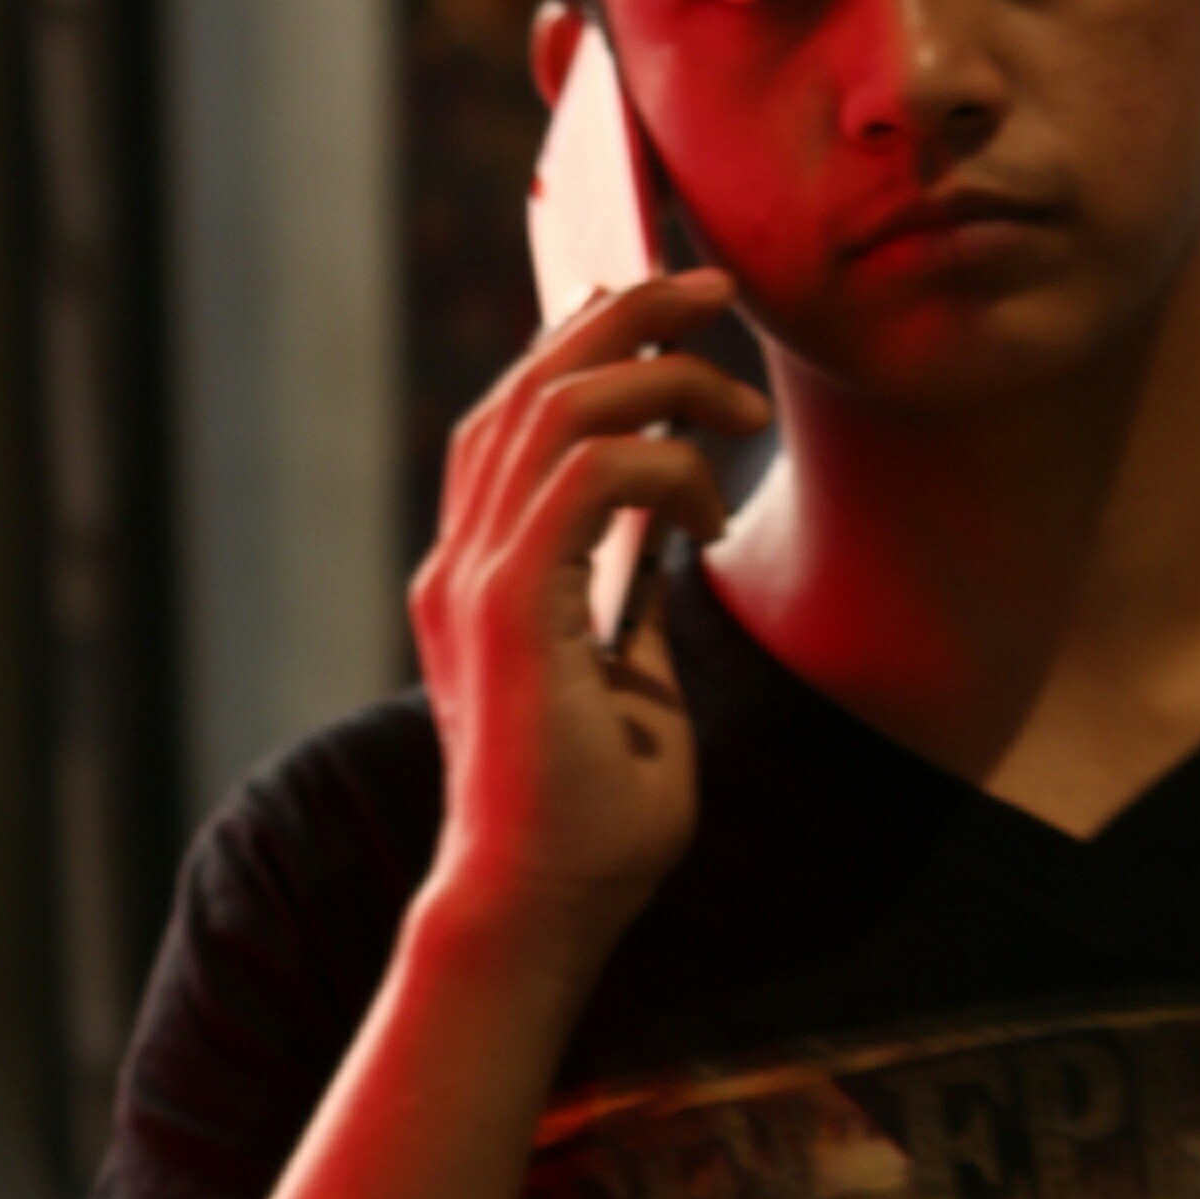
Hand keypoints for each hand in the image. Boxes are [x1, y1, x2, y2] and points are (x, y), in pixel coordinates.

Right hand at [410, 267, 768, 973]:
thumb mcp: (627, 685)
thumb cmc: (588, 821)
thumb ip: (628, 601)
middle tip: (715, 287)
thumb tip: (670, 525)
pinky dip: (658, 466)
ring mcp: (474, 583)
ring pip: (554, 407)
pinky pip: (584, 477)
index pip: (511, 416)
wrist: (540, 911)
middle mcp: (460, 563)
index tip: (664, 310)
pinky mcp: (508, 612)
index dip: (580, 339)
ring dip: (660, 376)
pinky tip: (707, 510)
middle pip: (527, 383)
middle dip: (627, 312)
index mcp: (476, 575)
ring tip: (740, 398)